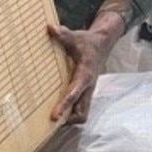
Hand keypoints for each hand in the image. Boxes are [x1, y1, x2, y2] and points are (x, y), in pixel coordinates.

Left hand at [48, 9, 124, 123]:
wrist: (101, 45)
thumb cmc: (87, 42)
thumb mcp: (75, 37)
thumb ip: (63, 35)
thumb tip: (50, 28)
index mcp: (85, 74)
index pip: (74, 94)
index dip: (64, 106)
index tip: (54, 116)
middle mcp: (88, 87)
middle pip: (82, 112)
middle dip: (68, 120)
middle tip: (50, 124)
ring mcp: (88, 91)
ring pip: (83, 113)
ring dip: (70, 119)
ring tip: (52, 122)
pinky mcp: (86, 93)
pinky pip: (81, 109)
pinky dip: (71, 113)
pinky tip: (58, 114)